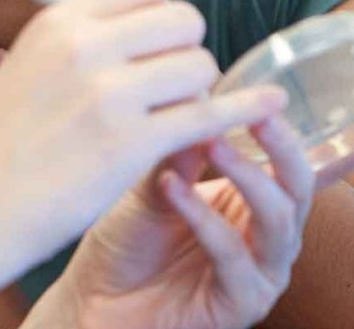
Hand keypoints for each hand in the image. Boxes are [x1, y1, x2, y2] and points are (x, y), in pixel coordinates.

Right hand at [0, 0, 291, 297]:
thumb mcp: (26, 60)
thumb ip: (82, 35)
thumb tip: (146, 23)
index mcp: (60, 20)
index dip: (164, 11)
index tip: (157, 41)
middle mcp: (86, 45)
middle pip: (185, 17)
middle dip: (187, 48)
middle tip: (171, 82)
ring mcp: (108, 94)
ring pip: (200, 65)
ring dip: (199, 90)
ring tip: (175, 114)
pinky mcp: (130, 146)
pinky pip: (208, 115)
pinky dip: (236, 114)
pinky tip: (257, 111)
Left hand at [33, 116, 312, 328]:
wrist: (95, 297)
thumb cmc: (125, 236)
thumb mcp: (151, 177)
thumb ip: (179, 146)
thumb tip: (199, 94)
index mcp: (251, 200)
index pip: (283, 157)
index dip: (273, 123)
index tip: (253, 89)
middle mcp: (264, 235)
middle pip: (297, 185)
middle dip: (279, 145)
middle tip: (252, 113)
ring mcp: (258, 272)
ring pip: (277, 219)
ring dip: (244, 175)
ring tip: (209, 142)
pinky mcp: (241, 303)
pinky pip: (234, 256)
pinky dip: (202, 216)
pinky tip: (170, 188)